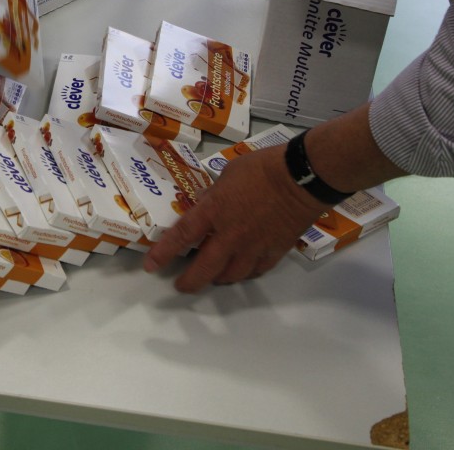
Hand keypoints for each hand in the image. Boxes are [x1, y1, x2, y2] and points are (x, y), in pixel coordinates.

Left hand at [143, 144, 325, 289]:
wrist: (301, 177)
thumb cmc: (262, 167)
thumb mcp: (228, 173)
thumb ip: (214, 194)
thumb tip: (206, 203)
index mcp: (214, 211)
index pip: (182, 236)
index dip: (163, 253)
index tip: (151, 266)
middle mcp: (230, 235)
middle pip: (204, 269)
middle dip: (189, 282)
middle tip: (181, 286)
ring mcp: (253, 247)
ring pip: (231, 275)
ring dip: (218, 279)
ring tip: (213, 278)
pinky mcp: (275, 252)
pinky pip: (256, 271)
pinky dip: (246, 273)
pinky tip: (242, 271)